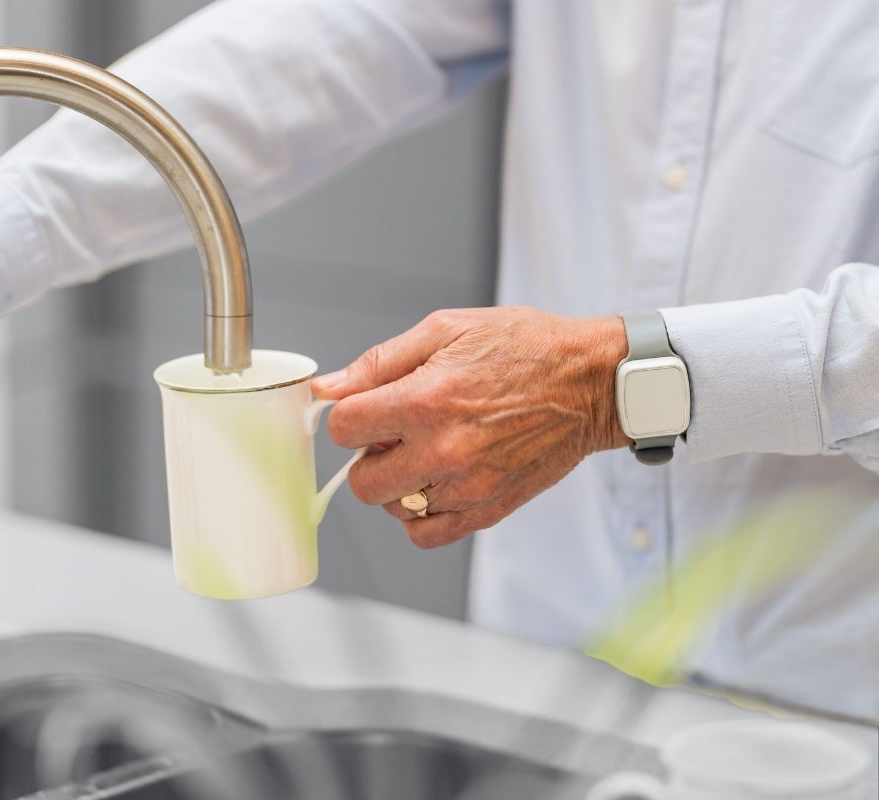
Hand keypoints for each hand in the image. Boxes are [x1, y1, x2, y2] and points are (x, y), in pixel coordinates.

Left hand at [310, 307, 629, 547]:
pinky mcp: (488, 509)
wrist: (592, 382)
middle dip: (367, 456)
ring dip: (396, 484)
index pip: (343, 430)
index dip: (349, 417)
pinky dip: (422, 515)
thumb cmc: (525, 348)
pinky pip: (427, 534)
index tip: (368, 410)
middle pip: (361, 480)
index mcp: (426, 400)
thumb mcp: (446, 330)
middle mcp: (443, 450)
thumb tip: (327, 388)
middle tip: (396, 434)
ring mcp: (466, 486)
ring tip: (425, 453)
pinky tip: (436, 483)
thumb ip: (378, 363)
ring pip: (392, 508)